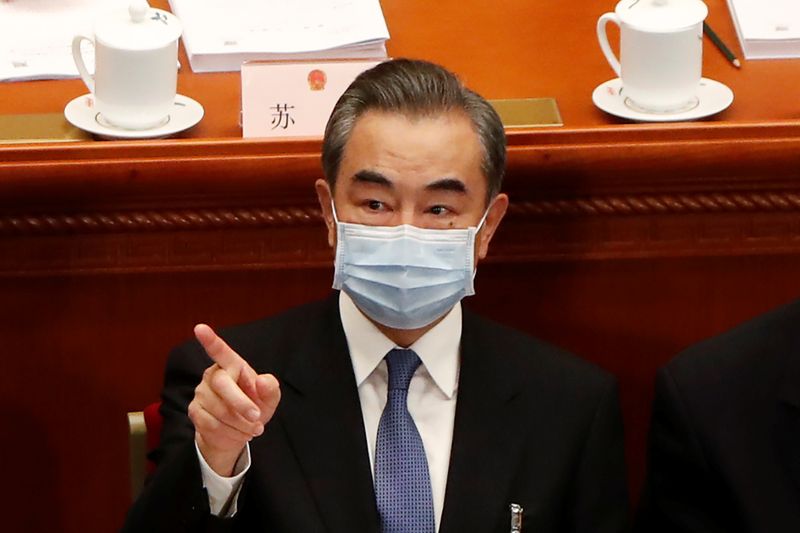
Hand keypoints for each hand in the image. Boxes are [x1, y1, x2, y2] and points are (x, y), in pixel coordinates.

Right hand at [188, 323, 280, 475]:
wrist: (238, 432)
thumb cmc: (255, 407)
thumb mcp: (269, 399)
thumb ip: (270, 388)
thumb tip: (262, 381)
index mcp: (232, 365)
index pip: (220, 351)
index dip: (210, 340)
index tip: (200, 328)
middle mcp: (212, 375)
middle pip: (222, 385)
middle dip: (241, 404)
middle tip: (257, 417)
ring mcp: (200, 393)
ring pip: (219, 410)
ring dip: (240, 424)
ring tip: (253, 428)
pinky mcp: (194, 411)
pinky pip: (212, 425)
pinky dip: (230, 433)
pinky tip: (239, 433)